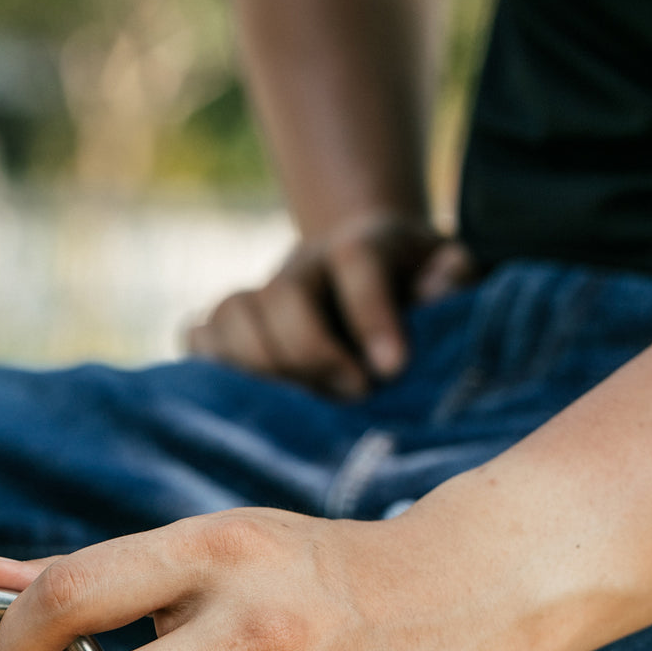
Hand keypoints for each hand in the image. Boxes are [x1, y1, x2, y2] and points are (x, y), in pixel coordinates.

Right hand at [185, 214, 474, 398]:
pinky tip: (255, 406)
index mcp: (363, 243)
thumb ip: (454, 279)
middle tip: (352, 397)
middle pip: (282, 294)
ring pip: (230, 314)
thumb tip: (436, 288)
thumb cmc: (422, 295)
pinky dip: (213, 370)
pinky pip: (197, 335)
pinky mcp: (228, 325)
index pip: (355, 259)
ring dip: (260, 368)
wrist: (369, 282)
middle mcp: (303, 264)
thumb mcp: (452, 278)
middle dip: (312, 353)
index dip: (370, 314)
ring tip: (300, 408)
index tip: (390, 370)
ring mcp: (260, 293)